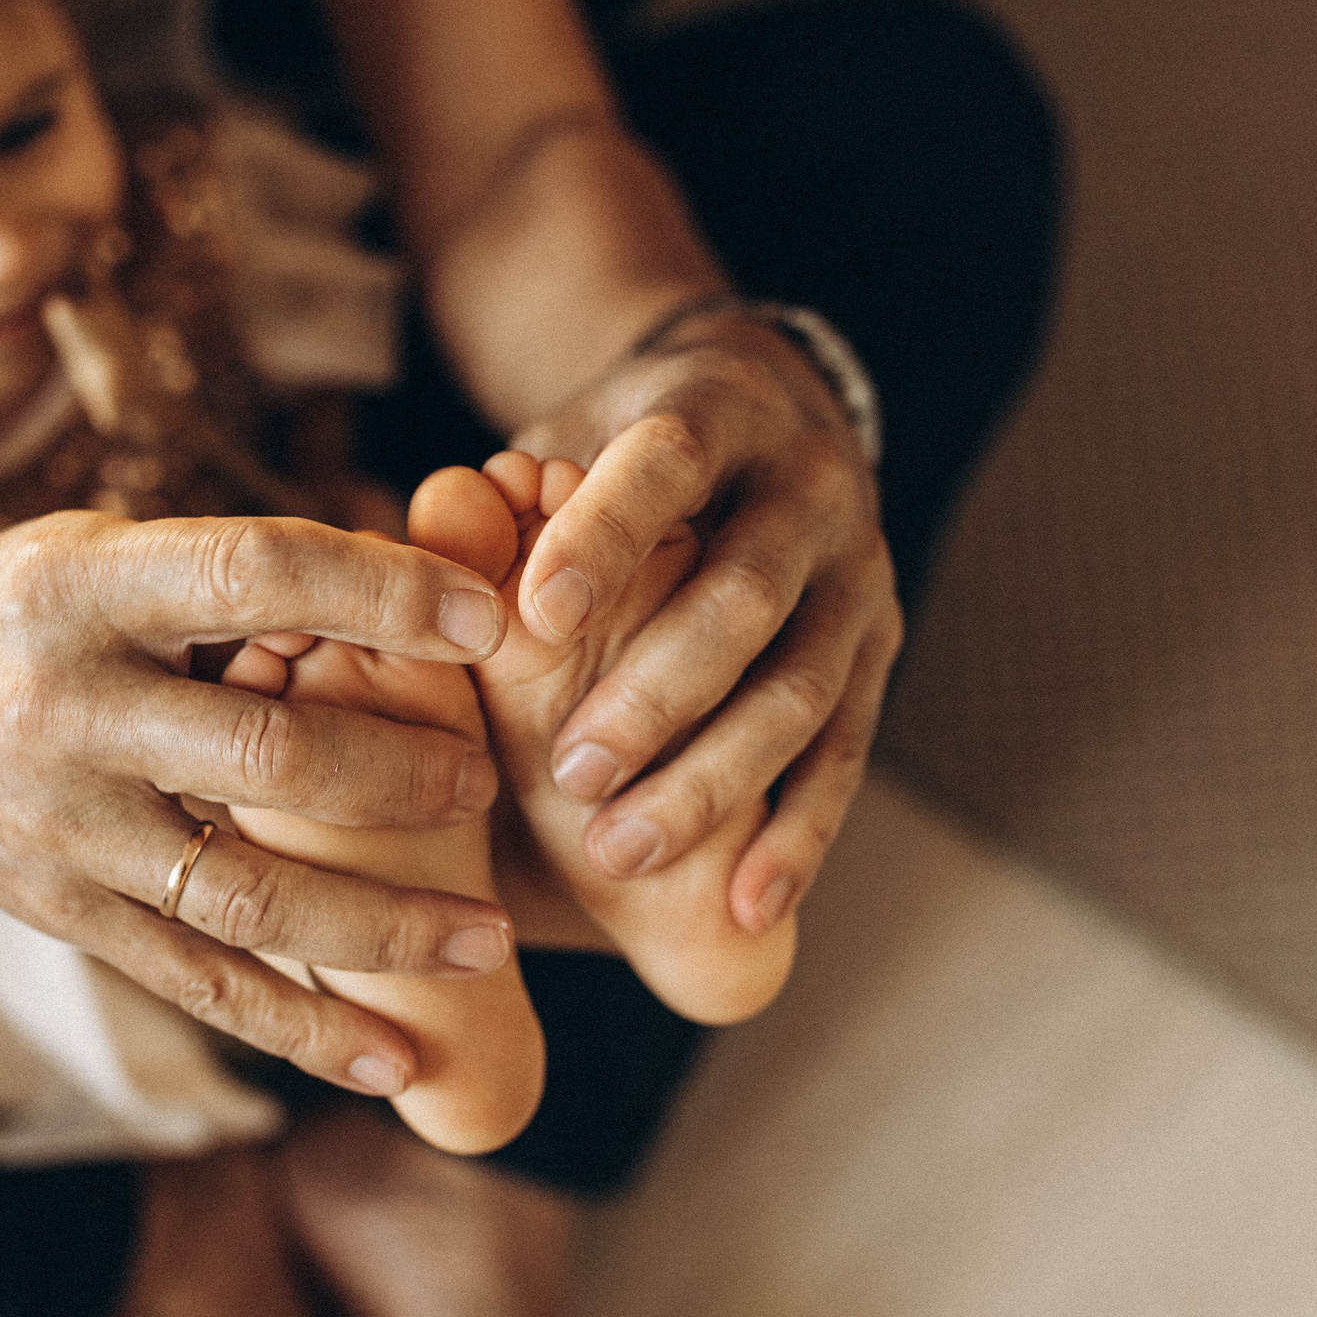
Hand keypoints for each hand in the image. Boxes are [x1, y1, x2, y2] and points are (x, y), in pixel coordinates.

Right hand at [0, 509, 516, 1096]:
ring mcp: (59, 828)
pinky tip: (394, 1060)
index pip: (249, 573)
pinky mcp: (60, 915)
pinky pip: (195, 982)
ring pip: (243, 897)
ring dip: (377, 927)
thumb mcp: (90, 552)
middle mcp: (62, 712)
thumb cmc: (2, 611)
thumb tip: (415, 586)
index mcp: (77, 588)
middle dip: (397, 778)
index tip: (483, 615)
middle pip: (263, 757)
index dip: (376, 592)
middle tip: (488, 787)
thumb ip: (227, 577)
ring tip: (485, 940)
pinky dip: (299, 1028)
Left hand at [509, 309, 901, 934]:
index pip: (669, 463)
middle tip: (568, 772)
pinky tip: (748, 905)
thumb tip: (438, 528)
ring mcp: (859, 576)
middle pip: (747, 592)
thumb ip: (506, 496)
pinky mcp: (878, 655)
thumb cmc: (623, 453)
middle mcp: (810, 489)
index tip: (535, 616)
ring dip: (715, 779)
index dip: (606, 536)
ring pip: (803, 686)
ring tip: (623, 851)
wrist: (770, 411)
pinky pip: (845, 754)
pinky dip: (799, 834)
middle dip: (658, 690)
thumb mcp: (566, 441)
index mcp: (721, 411)